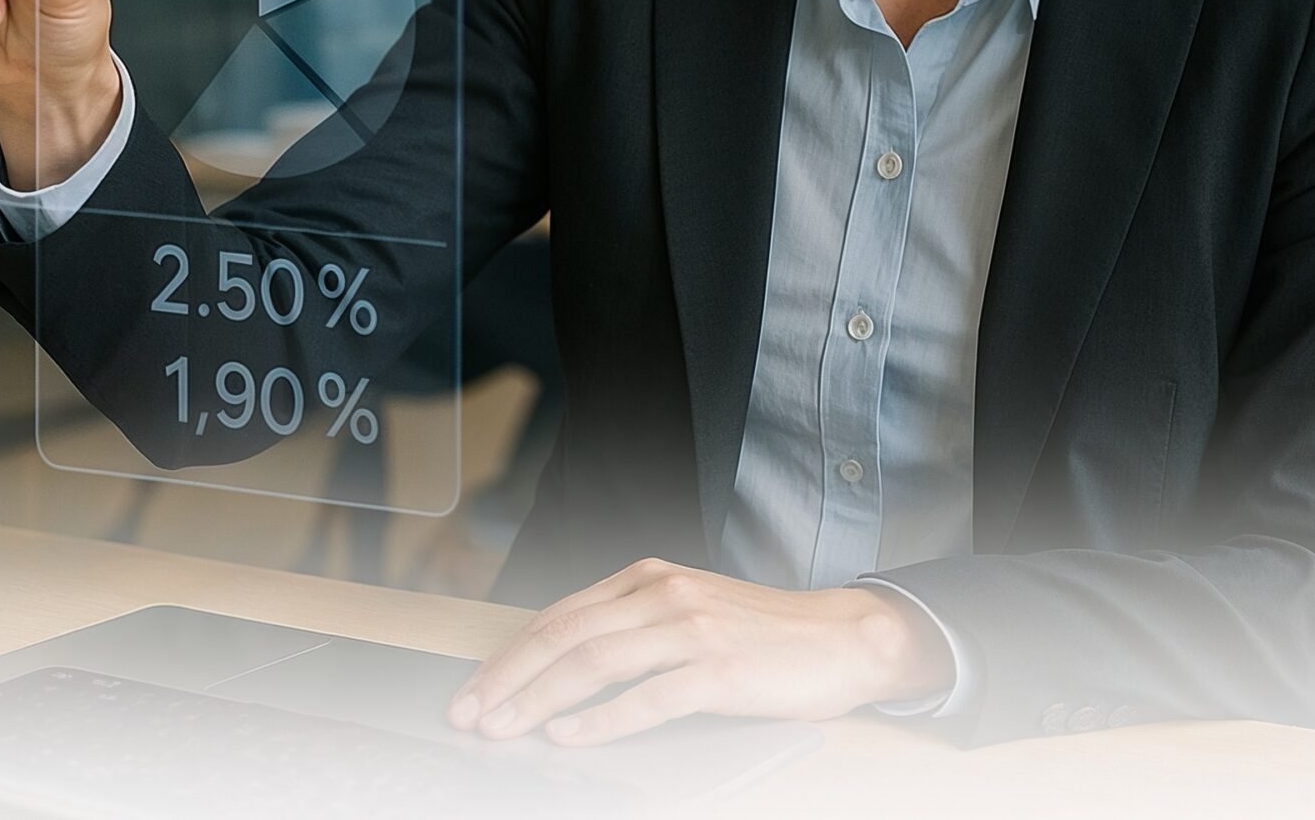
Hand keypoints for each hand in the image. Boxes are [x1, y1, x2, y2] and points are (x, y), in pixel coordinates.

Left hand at [445, 558, 952, 747]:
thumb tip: (560, 672)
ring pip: (595, 663)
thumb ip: (631, 629)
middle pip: (565, 637)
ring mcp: (692, 629)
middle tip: (470, 715)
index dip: (510, 655)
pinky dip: (602, 719)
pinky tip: (570, 735)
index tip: (474, 690)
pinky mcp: (720, 670)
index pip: (559, 616)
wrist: (843, 637)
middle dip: (508, 679)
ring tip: (504, 729)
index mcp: (648, 578)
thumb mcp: (687, 612)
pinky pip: (649, 696)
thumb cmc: (761, 635)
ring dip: (539, 700)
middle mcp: (663, 594)